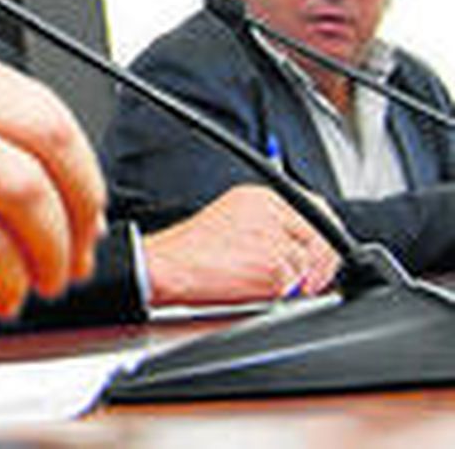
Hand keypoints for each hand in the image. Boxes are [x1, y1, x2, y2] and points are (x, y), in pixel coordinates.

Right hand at [0, 34, 105, 322]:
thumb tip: (36, 177)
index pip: (37, 102)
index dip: (78, 165)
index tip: (83, 206)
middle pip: (46, 139)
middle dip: (79, 206)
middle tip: (77, 247)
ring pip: (26, 194)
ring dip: (50, 250)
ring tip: (38, 278)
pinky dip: (5, 278)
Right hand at [142, 184, 340, 304]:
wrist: (167, 265)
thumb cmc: (192, 249)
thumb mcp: (233, 218)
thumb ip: (270, 222)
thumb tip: (301, 242)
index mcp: (260, 196)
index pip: (314, 208)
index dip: (323, 235)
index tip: (323, 252)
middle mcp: (271, 211)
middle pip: (322, 235)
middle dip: (322, 260)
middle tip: (310, 279)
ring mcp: (275, 238)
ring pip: (309, 263)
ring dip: (298, 280)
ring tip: (268, 284)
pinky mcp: (274, 266)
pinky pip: (297, 284)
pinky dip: (284, 293)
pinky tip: (259, 289)